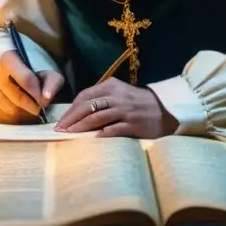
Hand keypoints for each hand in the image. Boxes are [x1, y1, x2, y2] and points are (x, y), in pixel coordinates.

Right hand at [0, 51, 64, 124]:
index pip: (26, 79)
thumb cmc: (32, 75)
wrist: (11, 77)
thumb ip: (51, 82)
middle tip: (40, 107)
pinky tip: (21, 113)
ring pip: (10, 111)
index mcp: (8, 60)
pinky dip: (16, 119)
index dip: (38, 92)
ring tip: (31, 108)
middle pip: (18, 98)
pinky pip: (4, 120)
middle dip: (33, 105)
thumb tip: (46, 98)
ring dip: (25, 114)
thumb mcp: (47, 73)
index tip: (45, 98)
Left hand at [53, 78, 179, 137]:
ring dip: (80, 127)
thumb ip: (102, 99)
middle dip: (71, 119)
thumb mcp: (120, 94)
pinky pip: (112, 129)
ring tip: (69, 135)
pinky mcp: (132, 123)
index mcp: (111, 86)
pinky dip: (100, 134)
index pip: (85, 96)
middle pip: (87, 106)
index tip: (61, 120)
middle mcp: (116, 95)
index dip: (71, 109)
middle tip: (59, 129)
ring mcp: (124, 109)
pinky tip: (91, 139)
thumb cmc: (139, 103)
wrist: (166, 110)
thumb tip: (78, 113)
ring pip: (96, 117)